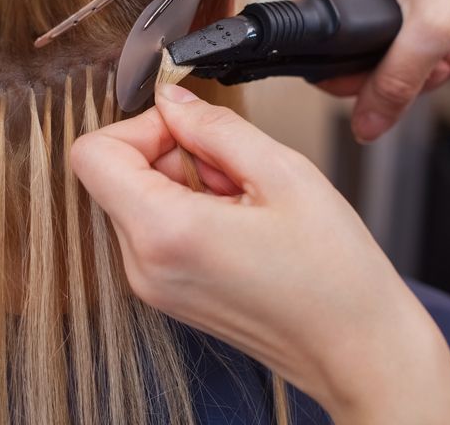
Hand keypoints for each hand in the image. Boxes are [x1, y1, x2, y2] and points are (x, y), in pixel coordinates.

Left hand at [71, 84, 449, 423]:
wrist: (357, 350)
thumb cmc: (334, 275)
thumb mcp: (283, 174)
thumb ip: (215, 126)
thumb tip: (173, 100)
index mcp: (163, 233)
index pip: (92, 154)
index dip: (139, 126)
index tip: (188, 128)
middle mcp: (143, 265)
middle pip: (116, 175)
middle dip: (172, 153)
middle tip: (233, 168)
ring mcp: (152, 285)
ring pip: (137, 199)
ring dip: (185, 182)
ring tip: (245, 200)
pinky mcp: (168, 293)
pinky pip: (156, 229)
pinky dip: (190, 210)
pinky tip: (241, 221)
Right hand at [302, 0, 449, 141]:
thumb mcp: (433, 29)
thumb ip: (394, 83)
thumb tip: (365, 126)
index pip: (312, 43)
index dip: (348, 78)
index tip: (388, 85)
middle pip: (342, 45)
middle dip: (389, 70)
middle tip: (428, 72)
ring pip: (370, 37)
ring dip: (410, 59)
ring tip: (447, 58)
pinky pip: (390, 20)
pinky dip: (418, 39)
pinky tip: (449, 42)